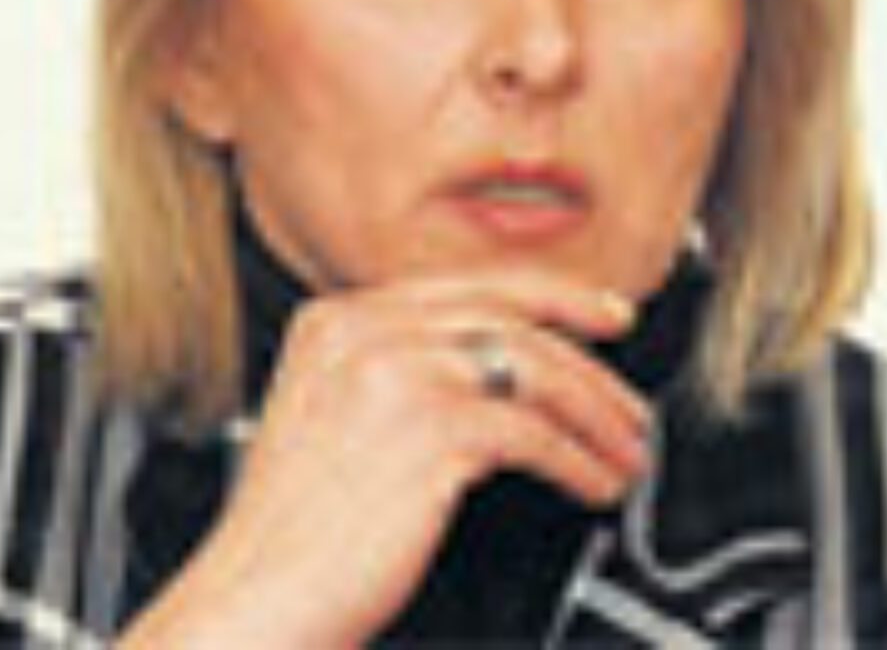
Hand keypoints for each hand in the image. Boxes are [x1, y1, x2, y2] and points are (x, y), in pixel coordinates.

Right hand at [117, 270, 649, 648]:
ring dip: (596, 417)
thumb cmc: (292, 534)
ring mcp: (397, 374)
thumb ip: (396, 372)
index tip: (602, 313)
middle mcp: (365, 332)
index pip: (470, 287)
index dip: (552, 297)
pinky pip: (534, 432)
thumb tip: (495, 367)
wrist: (254, 599)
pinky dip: (579, 461)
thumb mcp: (330, 418)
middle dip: (591, 361)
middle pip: (513, 321)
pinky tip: (594, 484)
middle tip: (632, 397)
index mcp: (338, 320)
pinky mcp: (430, 430)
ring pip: (534, 371)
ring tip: (625, 453)